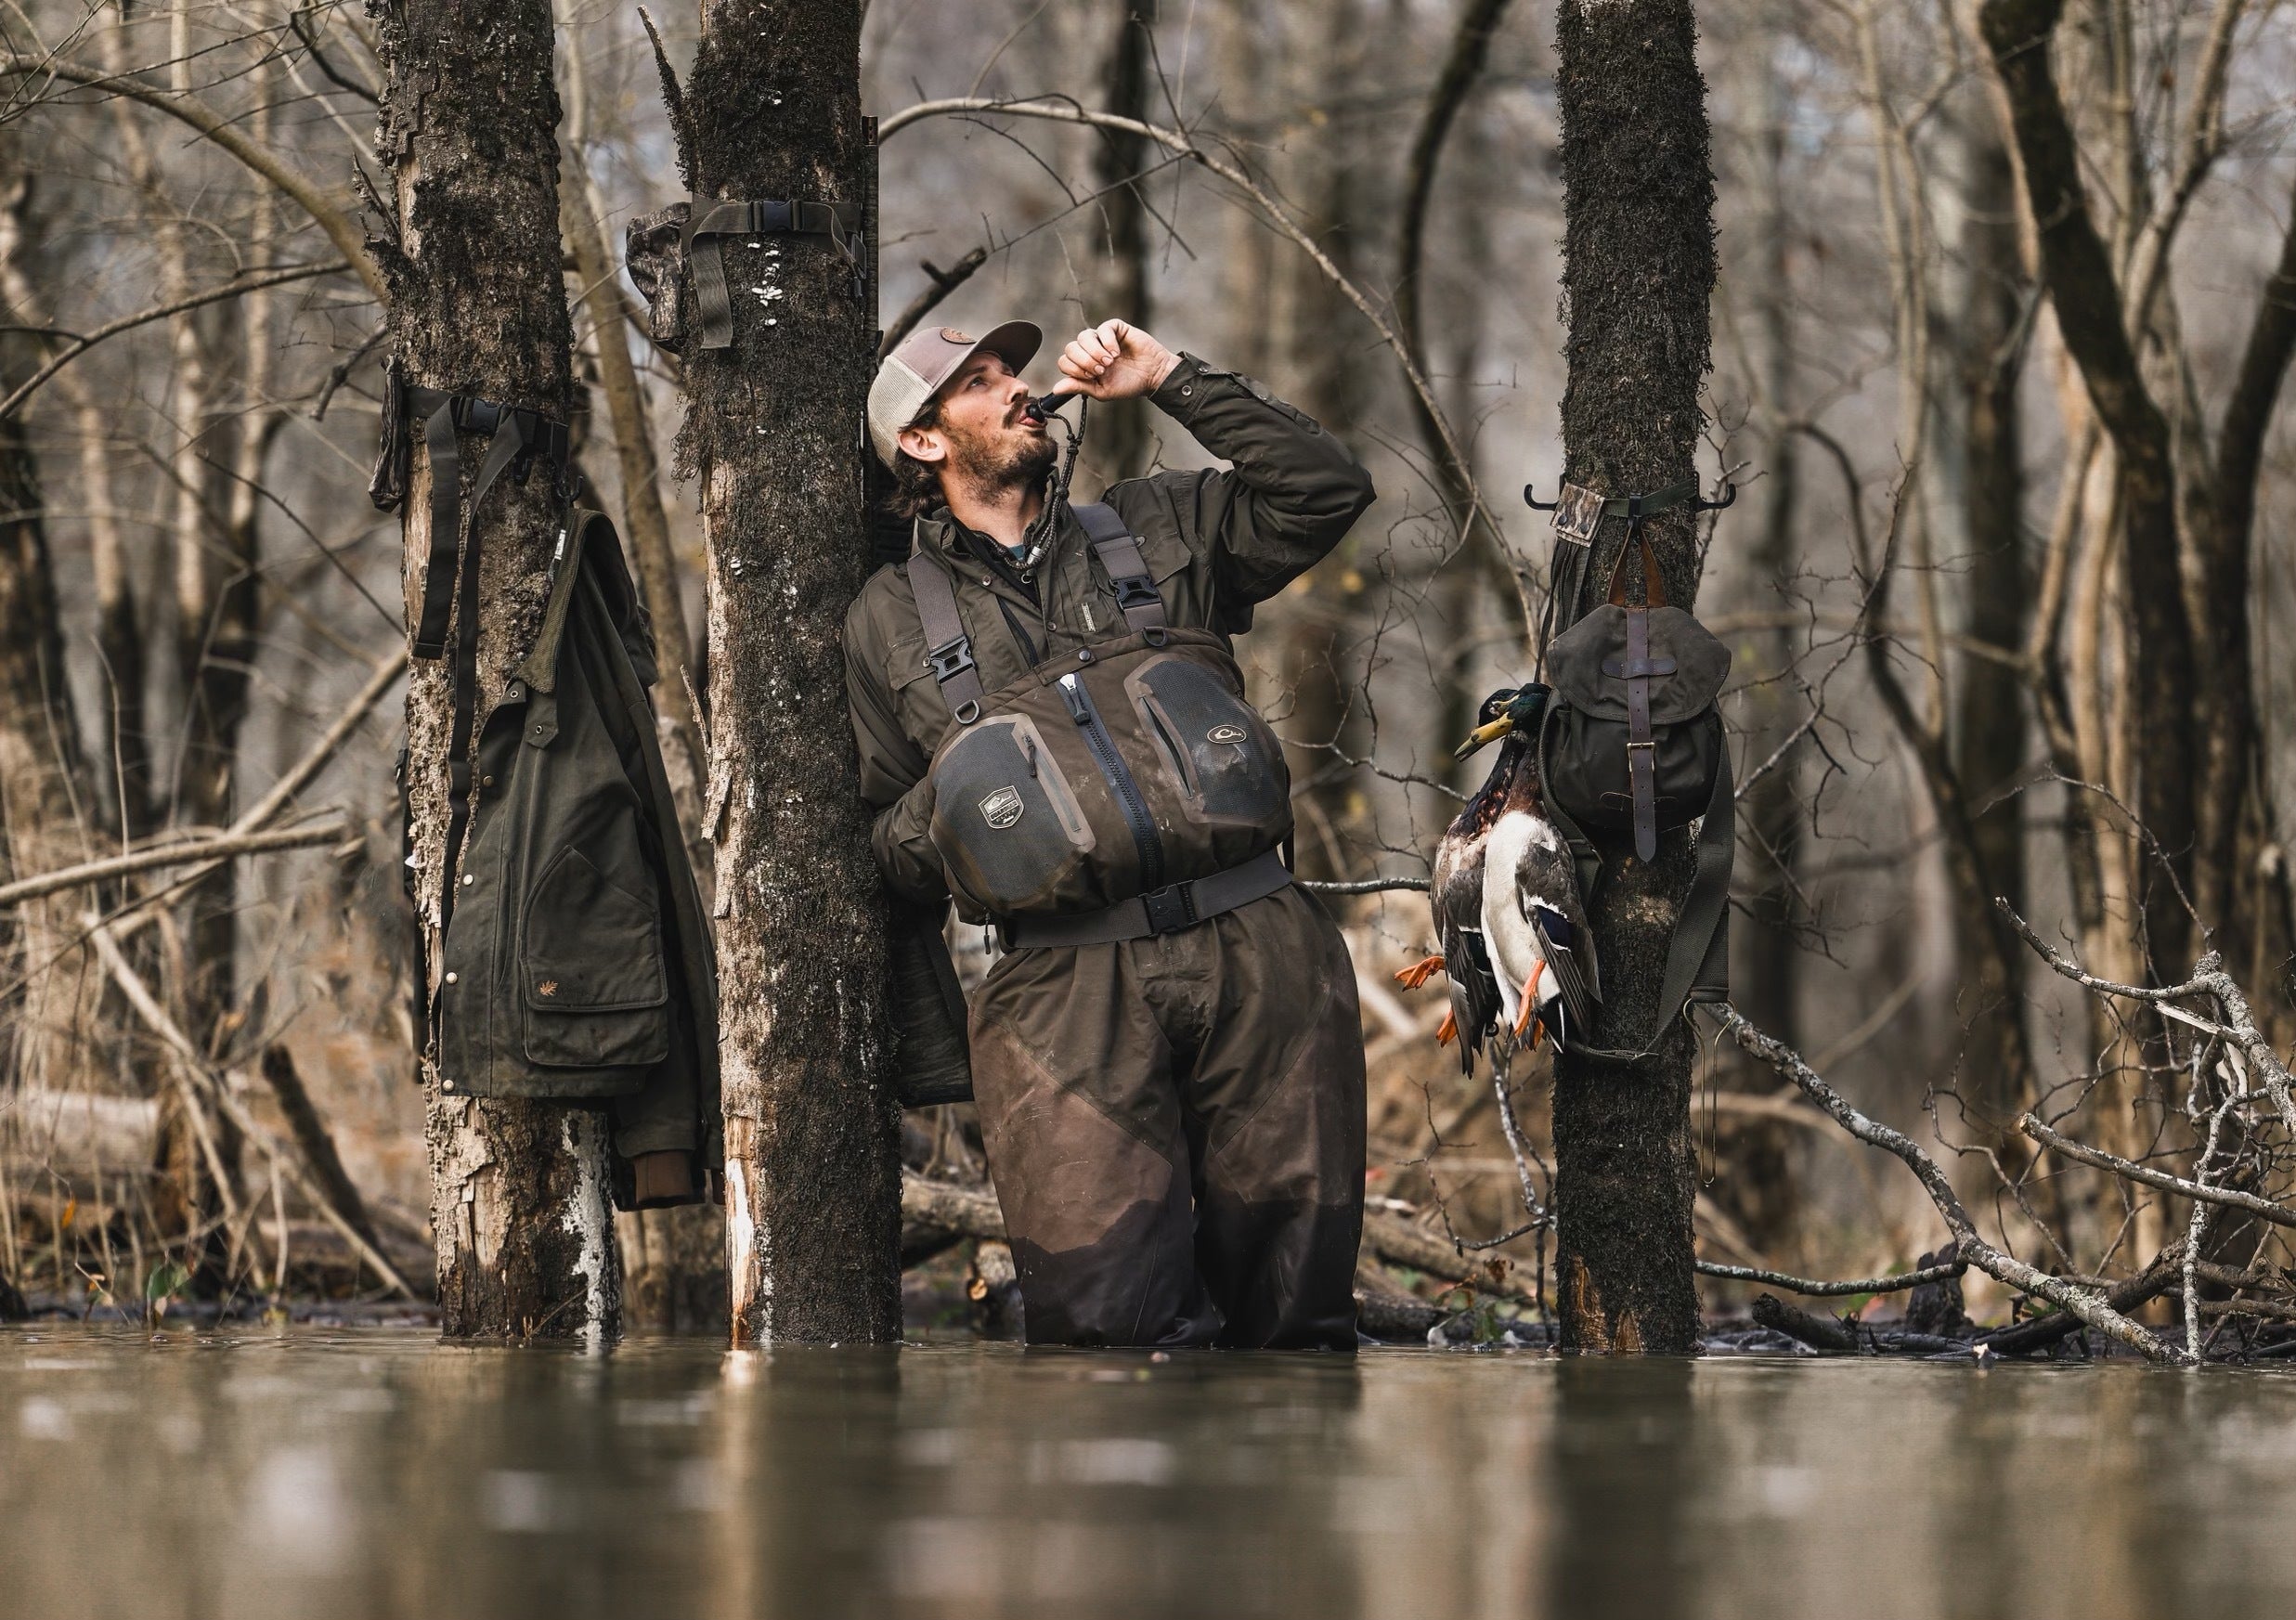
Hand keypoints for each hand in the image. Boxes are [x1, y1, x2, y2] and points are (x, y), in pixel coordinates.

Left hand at [1051, 319, 1179, 402]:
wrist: (1153, 376)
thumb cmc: (1129, 384)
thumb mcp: (1102, 391)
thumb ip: (1079, 387)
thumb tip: (1056, 389)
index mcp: (1084, 365)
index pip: (1065, 361)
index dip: (1074, 369)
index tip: (1091, 376)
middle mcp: (1089, 350)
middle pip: (1071, 347)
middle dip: (1084, 361)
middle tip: (1101, 370)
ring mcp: (1101, 337)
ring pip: (1084, 336)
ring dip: (1095, 351)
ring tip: (1110, 362)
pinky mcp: (1115, 328)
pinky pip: (1102, 328)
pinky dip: (1107, 341)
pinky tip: (1116, 352)